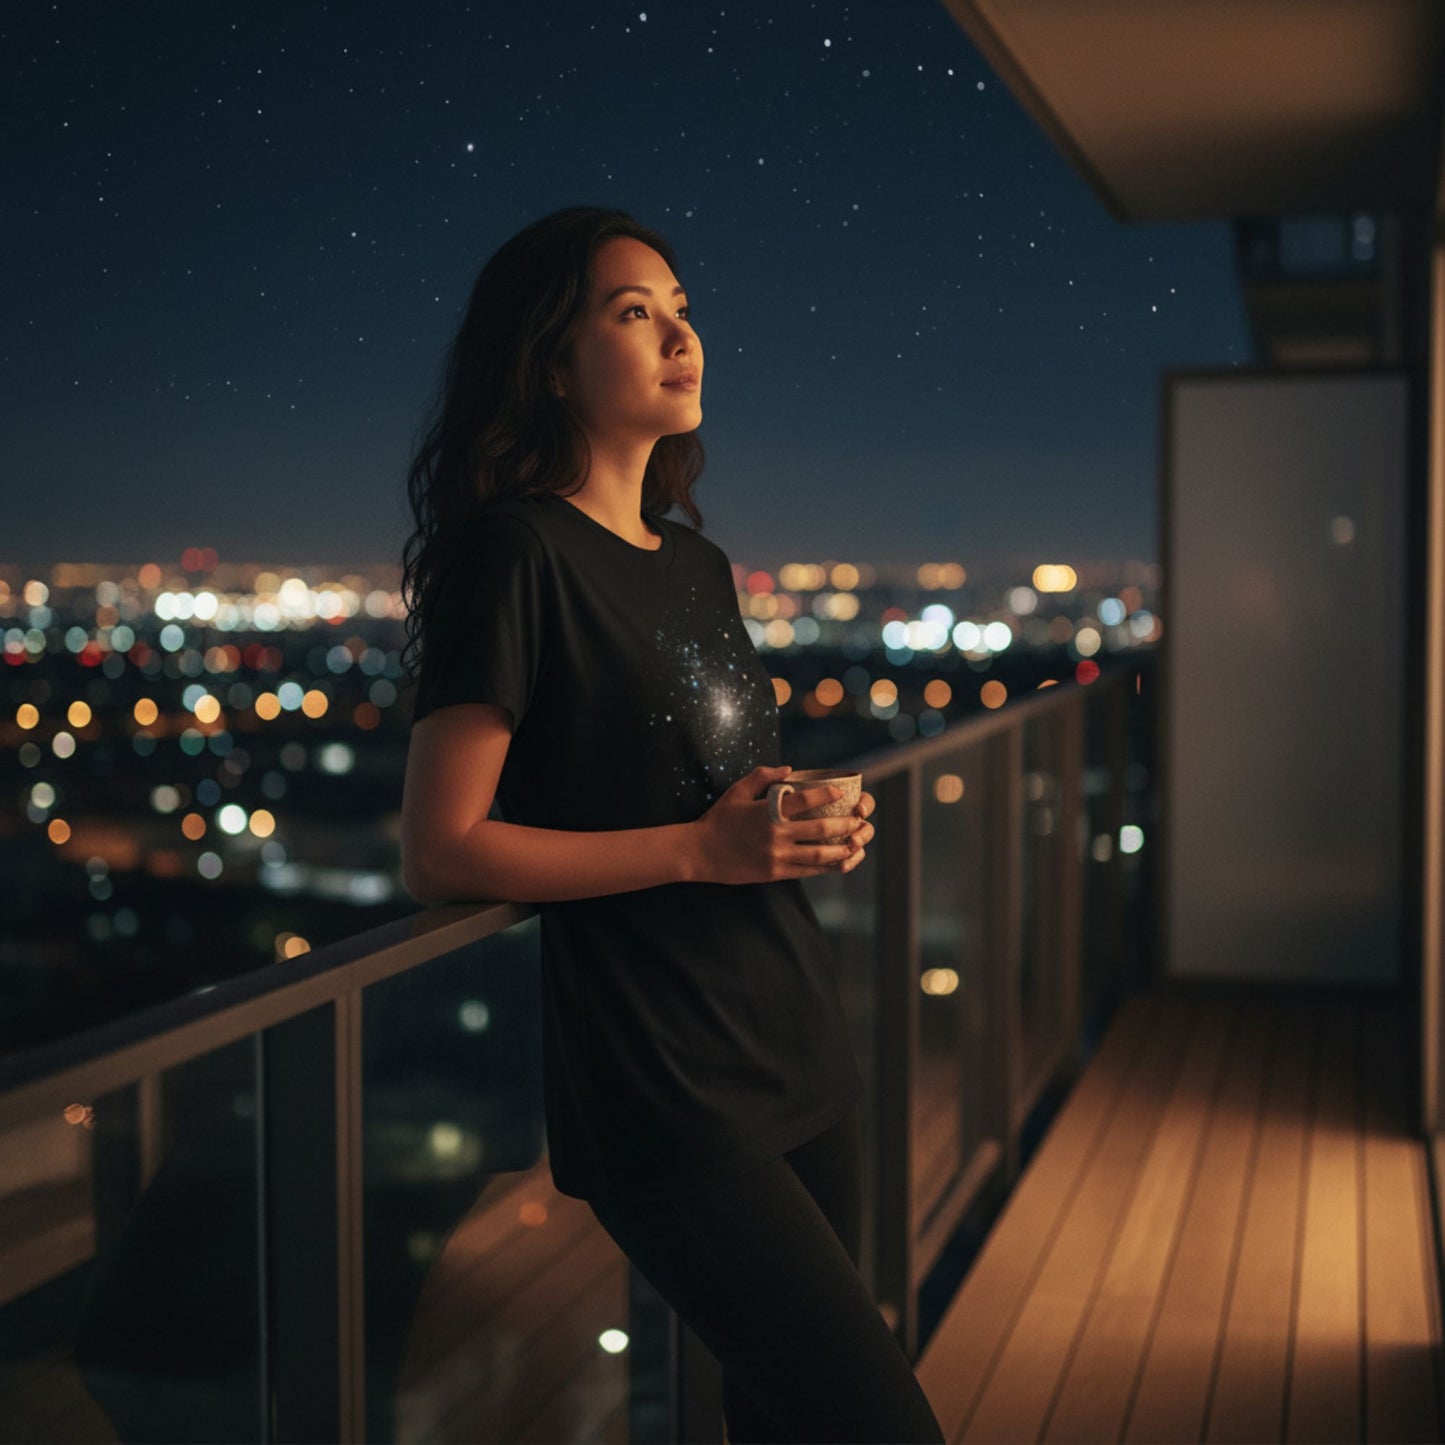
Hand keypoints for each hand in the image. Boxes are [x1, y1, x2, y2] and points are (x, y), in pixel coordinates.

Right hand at [688, 765, 869, 884]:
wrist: (699, 852)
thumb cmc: (719, 818)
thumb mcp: (737, 791)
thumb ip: (763, 776)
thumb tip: (789, 769)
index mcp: (769, 811)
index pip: (806, 800)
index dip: (828, 796)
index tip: (842, 793)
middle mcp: (776, 834)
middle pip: (820, 829)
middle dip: (845, 825)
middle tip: (860, 821)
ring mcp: (777, 856)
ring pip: (819, 854)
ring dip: (842, 849)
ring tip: (857, 844)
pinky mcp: (774, 873)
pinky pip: (807, 871)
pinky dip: (826, 868)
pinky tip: (840, 864)